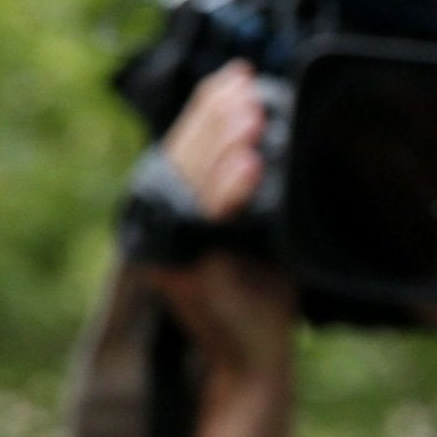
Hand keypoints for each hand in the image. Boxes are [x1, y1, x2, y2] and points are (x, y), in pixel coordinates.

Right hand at [147, 62, 296, 385]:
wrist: (255, 361)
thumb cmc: (263, 299)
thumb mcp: (263, 232)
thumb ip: (257, 191)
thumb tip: (275, 138)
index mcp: (176, 207)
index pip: (187, 142)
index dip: (209, 106)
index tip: (238, 75)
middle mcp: (162, 220)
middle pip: (184, 151)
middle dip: (215, 115)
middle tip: (246, 87)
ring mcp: (168, 243)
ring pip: (191, 177)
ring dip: (222, 142)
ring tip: (251, 115)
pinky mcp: (182, 266)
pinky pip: (208, 217)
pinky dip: (229, 189)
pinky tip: (250, 165)